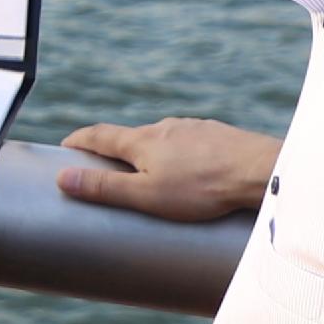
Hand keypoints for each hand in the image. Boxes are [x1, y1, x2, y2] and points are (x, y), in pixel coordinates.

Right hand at [56, 116, 278, 221]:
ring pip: (164, 141)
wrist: (260, 171)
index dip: (78, 140)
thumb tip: (62, 177)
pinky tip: (193, 175)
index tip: (65, 148)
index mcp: (142, 141)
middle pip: (131, 137)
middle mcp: (165, 127)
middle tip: (109, 172)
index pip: (98, 134)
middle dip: (116, 152)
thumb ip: (105, 188)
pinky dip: (181, 157)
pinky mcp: (217, 135)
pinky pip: (190, 145)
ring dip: (152, 156)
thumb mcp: (147, 196)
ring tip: (156, 179)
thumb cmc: (203, 189)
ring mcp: (193, 128)